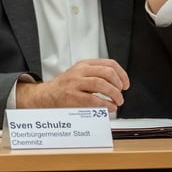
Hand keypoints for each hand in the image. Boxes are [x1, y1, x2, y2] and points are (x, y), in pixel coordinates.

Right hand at [15, 59, 129, 111]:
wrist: (46, 96)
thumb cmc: (65, 87)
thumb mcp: (80, 74)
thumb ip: (96, 75)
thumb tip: (118, 84)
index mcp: (84, 65)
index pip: (108, 63)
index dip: (122, 74)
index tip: (125, 84)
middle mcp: (79, 71)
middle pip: (107, 72)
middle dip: (118, 84)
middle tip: (121, 93)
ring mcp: (75, 83)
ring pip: (101, 84)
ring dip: (114, 94)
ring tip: (117, 101)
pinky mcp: (72, 96)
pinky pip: (93, 99)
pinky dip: (105, 104)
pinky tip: (108, 107)